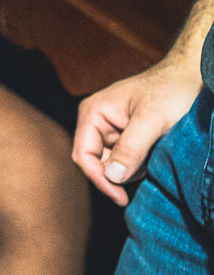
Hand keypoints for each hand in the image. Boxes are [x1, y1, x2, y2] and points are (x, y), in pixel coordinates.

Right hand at [74, 57, 202, 204]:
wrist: (191, 77)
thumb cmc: (172, 90)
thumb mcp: (152, 120)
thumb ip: (131, 148)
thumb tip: (111, 177)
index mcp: (93, 113)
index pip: (82, 154)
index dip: (98, 178)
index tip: (121, 198)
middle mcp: (97, 121)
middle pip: (95, 162)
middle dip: (115, 176)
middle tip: (139, 187)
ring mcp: (112, 130)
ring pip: (112, 164)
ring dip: (130, 171)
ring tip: (154, 163)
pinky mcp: (128, 137)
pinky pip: (126, 160)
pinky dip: (139, 166)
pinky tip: (155, 160)